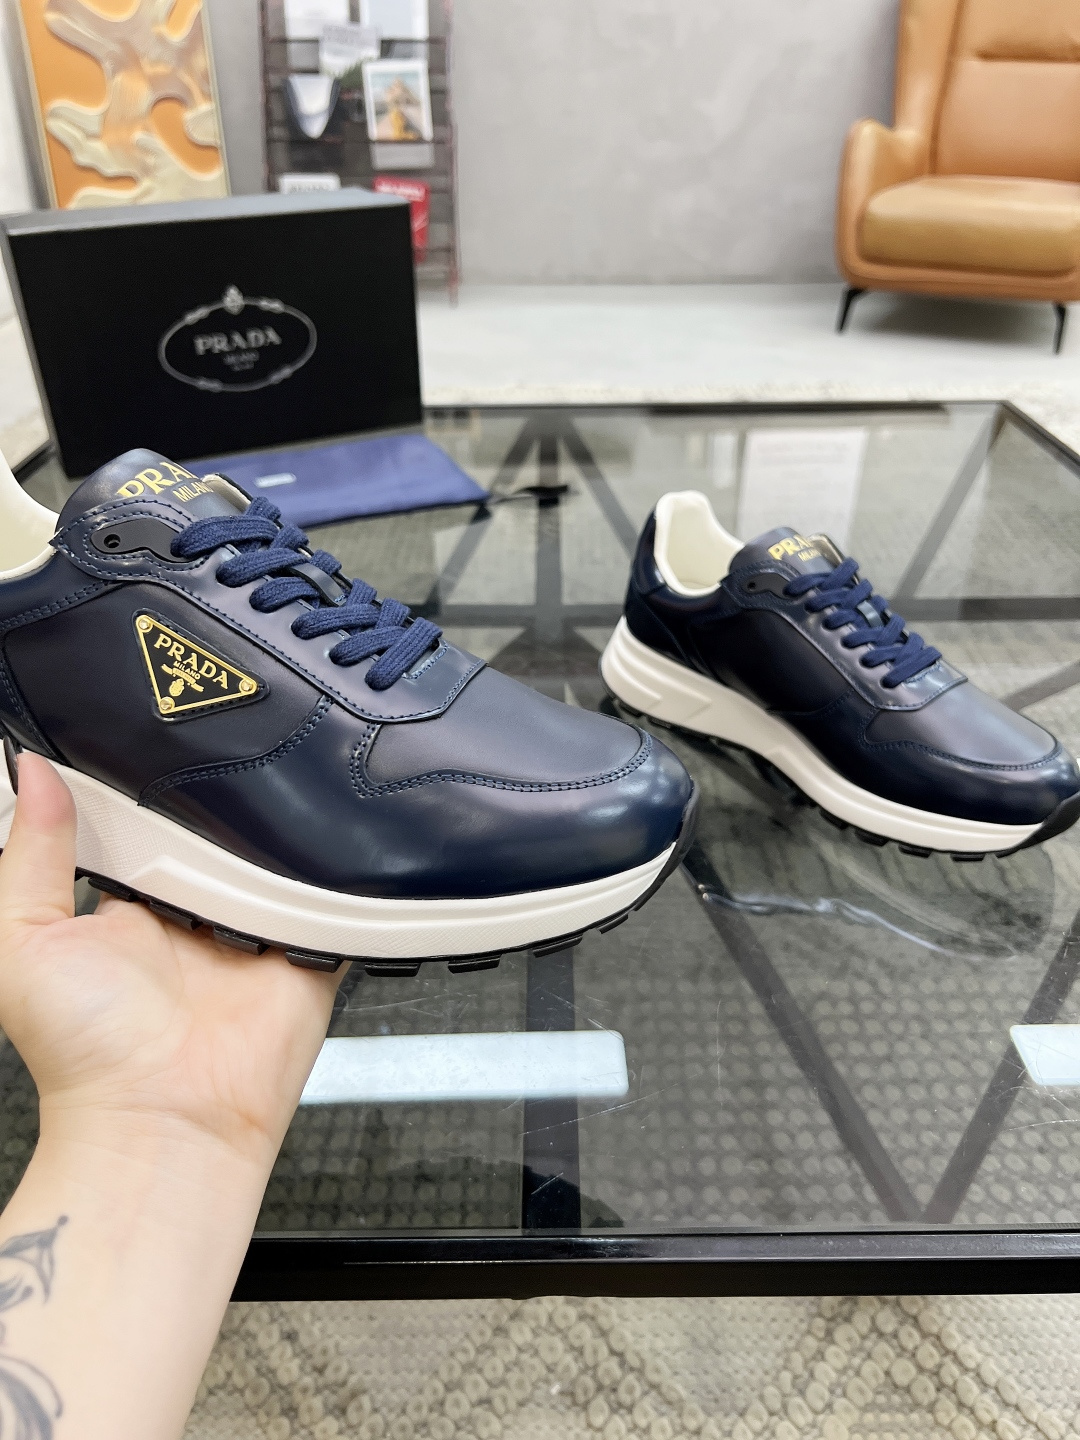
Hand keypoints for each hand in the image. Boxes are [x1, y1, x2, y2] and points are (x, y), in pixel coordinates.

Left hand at [0, 753, 342, 1169]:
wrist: (166, 1119)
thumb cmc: (86, 1052)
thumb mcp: (25, 941)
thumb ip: (30, 855)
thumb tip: (34, 772)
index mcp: (131, 901)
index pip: (150, 820)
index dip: (153, 783)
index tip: (161, 732)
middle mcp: (196, 910)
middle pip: (221, 829)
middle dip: (227, 795)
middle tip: (228, 749)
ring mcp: (256, 928)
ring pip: (280, 851)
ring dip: (282, 828)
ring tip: (279, 788)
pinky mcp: (308, 949)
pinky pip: (336, 896)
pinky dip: (338, 870)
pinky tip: (326, 841)